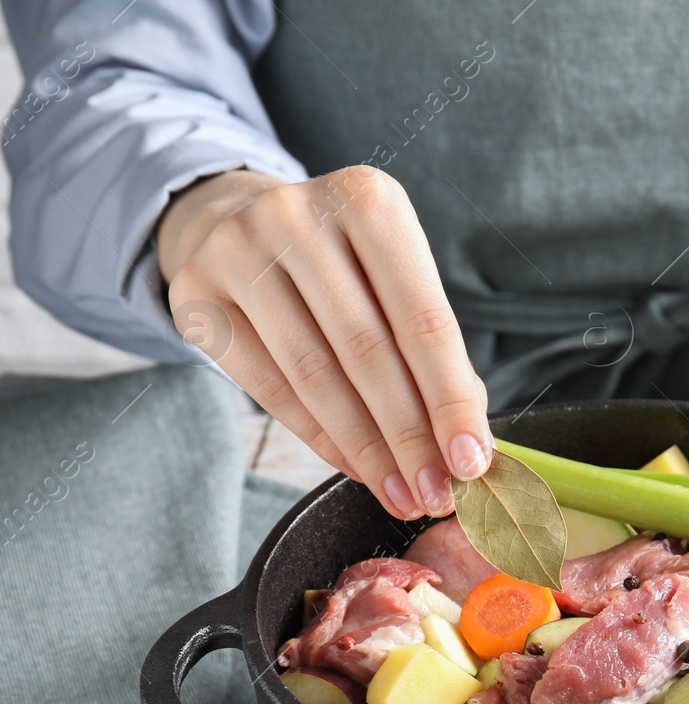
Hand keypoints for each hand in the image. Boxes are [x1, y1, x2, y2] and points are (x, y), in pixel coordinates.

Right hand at [157, 166, 490, 519]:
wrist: (239, 220)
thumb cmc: (346, 264)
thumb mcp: (398, 280)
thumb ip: (436, 353)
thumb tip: (469, 447)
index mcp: (369, 201)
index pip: (422, 318)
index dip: (450, 399)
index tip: (472, 462)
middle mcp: (298, 216)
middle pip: (367, 351)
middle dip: (410, 436)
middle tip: (438, 495)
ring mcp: (237, 250)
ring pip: (314, 375)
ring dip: (367, 449)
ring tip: (402, 494)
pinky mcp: (195, 292)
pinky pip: (268, 387)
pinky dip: (320, 437)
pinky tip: (356, 467)